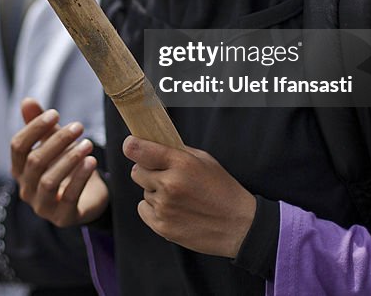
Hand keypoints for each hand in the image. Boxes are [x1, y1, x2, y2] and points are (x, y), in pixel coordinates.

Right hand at [10, 98, 107, 227]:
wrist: (88, 196)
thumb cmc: (66, 166)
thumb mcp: (53, 142)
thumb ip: (39, 124)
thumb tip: (26, 101)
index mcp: (19, 170)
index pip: (18, 147)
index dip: (34, 128)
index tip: (55, 113)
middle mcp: (26, 189)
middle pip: (34, 162)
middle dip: (57, 141)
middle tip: (79, 126)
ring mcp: (42, 206)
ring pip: (49, 181)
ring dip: (69, 159)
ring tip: (88, 144)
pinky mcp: (62, 218)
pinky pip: (69, 198)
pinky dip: (80, 178)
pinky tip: (92, 162)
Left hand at [123, 135, 255, 257]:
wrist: (239, 225)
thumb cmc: (222, 189)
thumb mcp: (205, 160)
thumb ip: (176, 152)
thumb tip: (151, 144)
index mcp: (181, 163)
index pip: (138, 150)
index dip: (132, 146)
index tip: (131, 146)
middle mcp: (169, 184)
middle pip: (137, 172)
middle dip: (147, 172)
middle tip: (165, 176)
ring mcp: (165, 207)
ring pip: (144, 192)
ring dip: (155, 192)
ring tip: (179, 198)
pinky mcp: (162, 227)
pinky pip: (143, 209)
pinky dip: (153, 209)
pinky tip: (173, 210)